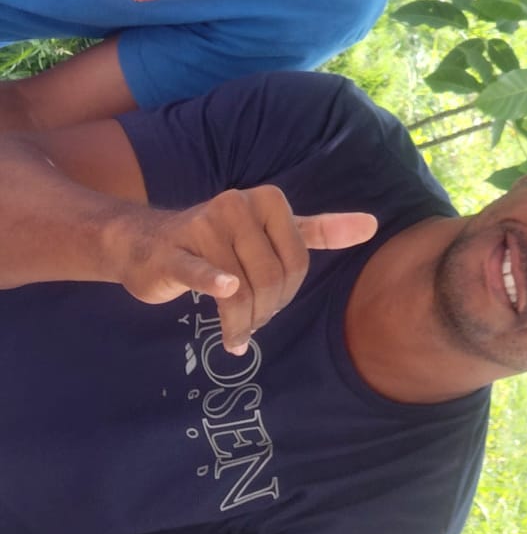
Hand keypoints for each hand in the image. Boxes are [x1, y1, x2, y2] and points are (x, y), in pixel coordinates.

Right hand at [107, 187, 376, 354]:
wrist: (146, 243)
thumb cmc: (218, 240)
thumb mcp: (272, 230)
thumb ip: (319, 229)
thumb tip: (372, 225)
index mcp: (269, 200)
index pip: (297, 261)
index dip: (287, 293)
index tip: (271, 306)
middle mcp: (238, 205)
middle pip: (271, 277)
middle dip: (265, 310)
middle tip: (251, 324)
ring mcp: (204, 225)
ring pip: (241, 287)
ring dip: (241, 321)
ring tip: (235, 333)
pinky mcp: (174, 250)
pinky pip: (202, 272)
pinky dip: (217, 290)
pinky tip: (227, 312)